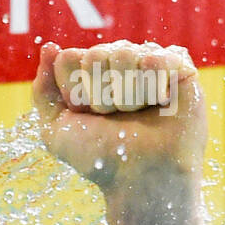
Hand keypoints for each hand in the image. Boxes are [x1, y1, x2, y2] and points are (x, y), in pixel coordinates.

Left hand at [32, 39, 206, 192]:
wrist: (141, 177)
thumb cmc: (99, 157)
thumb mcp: (55, 130)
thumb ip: (44, 89)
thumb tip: (50, 47)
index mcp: (87, 75)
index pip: (68, 58)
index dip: (74, 91)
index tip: (85, 115)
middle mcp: (116, 65)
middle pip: (95, 54)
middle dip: (100, 94)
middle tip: (113, 117)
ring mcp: (148, 63)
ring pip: (125, 52)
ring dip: (127, 93)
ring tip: (137, 113)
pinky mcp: (180, 68)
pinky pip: (160, 56)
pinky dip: (155, 83)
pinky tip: (160, 102)